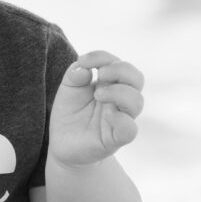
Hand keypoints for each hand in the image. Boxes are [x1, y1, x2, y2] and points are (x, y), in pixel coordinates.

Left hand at [48, 51, 144, 165]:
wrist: (63, 144)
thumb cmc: (70, 113)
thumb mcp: (68, 88)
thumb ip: (75, 75)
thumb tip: (83, 68)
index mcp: (111, 84)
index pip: (119, 64)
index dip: (103, 57)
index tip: (82, 61)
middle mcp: (119, 99)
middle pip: (137, 78)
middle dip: (120, 70)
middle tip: (101, 74)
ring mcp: (120, 118)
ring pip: (137, 101)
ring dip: (118, 92)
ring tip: (98, 95)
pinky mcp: (116, 138)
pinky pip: (130, 129)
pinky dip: (122, 119)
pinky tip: (107, 115)